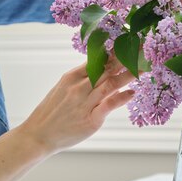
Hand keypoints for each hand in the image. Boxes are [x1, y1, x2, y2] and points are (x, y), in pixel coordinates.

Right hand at [18, 57, 134, 155]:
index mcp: (70, 77)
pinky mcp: (90, 120)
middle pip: (106, 70)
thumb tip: (103, 69)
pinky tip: (132, 92)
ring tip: (143, 68)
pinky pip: (109, 106)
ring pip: (110, 85)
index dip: (114, 53)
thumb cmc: (52, 112)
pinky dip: (122, 98)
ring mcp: (84, 104)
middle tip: (141, 51)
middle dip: (125, 60)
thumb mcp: (62, 89)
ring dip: (128, 75)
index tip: (128, 45)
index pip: (96, 60)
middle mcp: (78, 88)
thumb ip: (82, 79)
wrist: (38, 135)